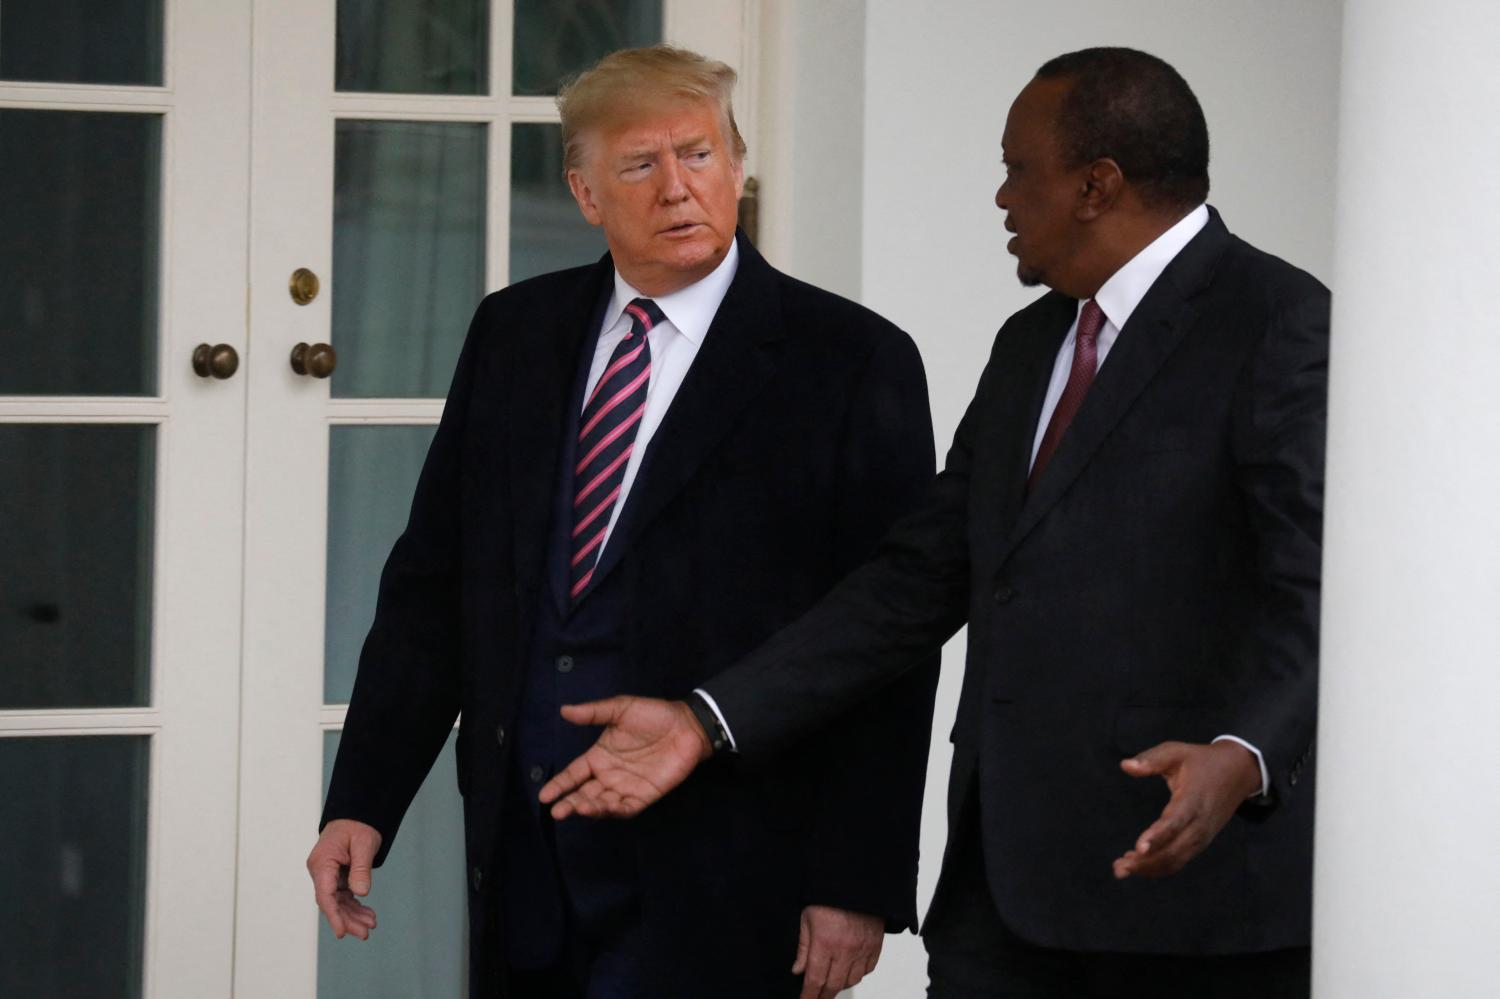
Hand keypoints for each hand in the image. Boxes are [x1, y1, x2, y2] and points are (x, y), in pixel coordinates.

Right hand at [307, 818, 382, 939]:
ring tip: (371, 925)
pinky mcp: (336, 878)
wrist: (356, 815)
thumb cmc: (358, 826)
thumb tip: (360, 893)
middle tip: (366, 933)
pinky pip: (344, 897)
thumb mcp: (364, 844)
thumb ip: (361, 868)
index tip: (341, 933)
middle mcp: (321, 872)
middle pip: (331, 903)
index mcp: (322, 863)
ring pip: (338, 903)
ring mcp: (328, 876)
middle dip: (347, 920)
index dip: (333, 915)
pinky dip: (356, 907)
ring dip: (353, 916)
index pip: (325, 894)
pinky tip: (368, 915)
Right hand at [538, 696, 712, 819]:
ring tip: (578, 808)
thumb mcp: (620, 709)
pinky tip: (603, 809)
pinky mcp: (644, 795)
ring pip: (602, 803)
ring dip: (589, 808)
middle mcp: (609, 775)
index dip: (560, 785)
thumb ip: (593, 713)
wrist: (687, 725)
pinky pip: (625, 807)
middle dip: (570, 803)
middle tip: (558, 811)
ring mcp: (626, 787)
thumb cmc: (654, 715)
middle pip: (584, 793)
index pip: (574, 774)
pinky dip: (613, 811)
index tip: (544, 796)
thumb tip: (564, 710)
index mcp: (599, 756)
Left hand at [792, 905, 883, 998]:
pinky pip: (868, 969)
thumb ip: (803, 948)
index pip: (815, 979)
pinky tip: (849, 971)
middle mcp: (845, 949)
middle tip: (817, 998)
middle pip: (834, 985)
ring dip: (840, 986)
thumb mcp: (807, 919)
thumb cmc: (828, 896)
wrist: (854, 881)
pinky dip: (858, 974)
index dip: (809, 995)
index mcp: (824, 942)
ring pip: (852, 980)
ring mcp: (862, 948)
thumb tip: (798, 970)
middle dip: (823, 996)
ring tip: (831, 985)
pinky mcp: (875, 945)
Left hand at [1113, 740, 1262, 879]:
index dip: (1157, 837)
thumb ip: (1151, 759)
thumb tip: (1125, 765)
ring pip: (1175, 861)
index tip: (1138, 848)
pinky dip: (1159, 866)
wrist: (1238, 772)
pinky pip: (1180, 859)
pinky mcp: (1201, 842)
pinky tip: (1138, 862)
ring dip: (1149, 868)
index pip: (1174, 823)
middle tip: (1118, 868)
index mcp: (1192, 800)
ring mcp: (1202, 836)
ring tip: (1121, 868)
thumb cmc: (1202, 761)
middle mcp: (1199, 824)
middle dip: (1145, 862)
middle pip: (1173, 851)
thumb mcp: (1177, 752)